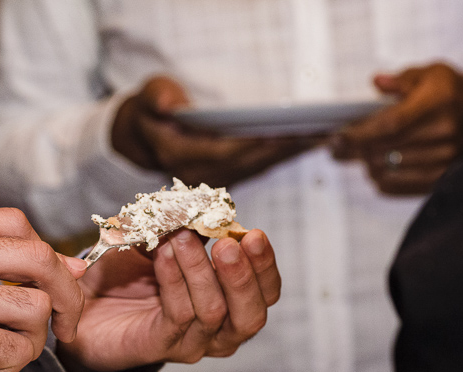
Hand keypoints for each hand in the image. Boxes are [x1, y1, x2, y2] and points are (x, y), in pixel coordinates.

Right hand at [0, 208, 86, 371]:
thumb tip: (70, 266)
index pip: (13, 222)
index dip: (48, 254)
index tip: (58, 282)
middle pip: (37, 258)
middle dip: (65, 295)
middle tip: (66, 324)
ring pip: (34, 310)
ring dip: (30, 343)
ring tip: (2, 356)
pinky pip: (15, 351)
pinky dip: (8, 370)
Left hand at [57, 228, 279, 371]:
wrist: (82, 303)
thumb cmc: (126, 275)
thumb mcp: (161, 242)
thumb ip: (186, 229)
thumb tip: (204, 208)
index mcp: (230, 305)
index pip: (265, 294)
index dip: (265, 266)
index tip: (254, 235)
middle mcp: (218, 331)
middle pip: (251, 316)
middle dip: (243, 277)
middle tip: (228, 244)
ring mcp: (190, 343)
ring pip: (212, 313)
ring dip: (200, 271)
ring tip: (183, 239)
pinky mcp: (160, 347)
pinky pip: (177, 315)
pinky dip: (174, 281)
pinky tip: (164, 255)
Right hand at [112, 76, 318, 186]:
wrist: (142, 138)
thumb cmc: (148, 112)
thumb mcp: (145, 98)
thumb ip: (157, 98)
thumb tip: (169, 104)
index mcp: (178, 156)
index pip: (221, 153)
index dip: (252, 145)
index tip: (280, 133)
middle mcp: (197, 176)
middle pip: (246, 163)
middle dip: (280, 149)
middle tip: (313, 132)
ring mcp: (211, 182)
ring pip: (256, 168)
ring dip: (287, 154)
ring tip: (319, 135)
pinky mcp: (224, 179)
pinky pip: (257, 168)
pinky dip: (281, 155)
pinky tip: (305, 142)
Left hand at [331, 62, 462, 194]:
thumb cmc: (456, 93)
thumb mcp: (432, 73)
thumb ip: (401, 80)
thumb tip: (377, 83)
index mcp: (438, 103)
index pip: (390, 125)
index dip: (359, 134)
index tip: (337, 138)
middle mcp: (443, 133)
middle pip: (383, 150)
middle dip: (355, 149)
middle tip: (339, 145)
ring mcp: (443, 159)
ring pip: (387, 170)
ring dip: (367, 163)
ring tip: (362, 151)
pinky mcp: (440, 177)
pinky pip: (397, 186)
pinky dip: (380, 177)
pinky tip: (377, 165)